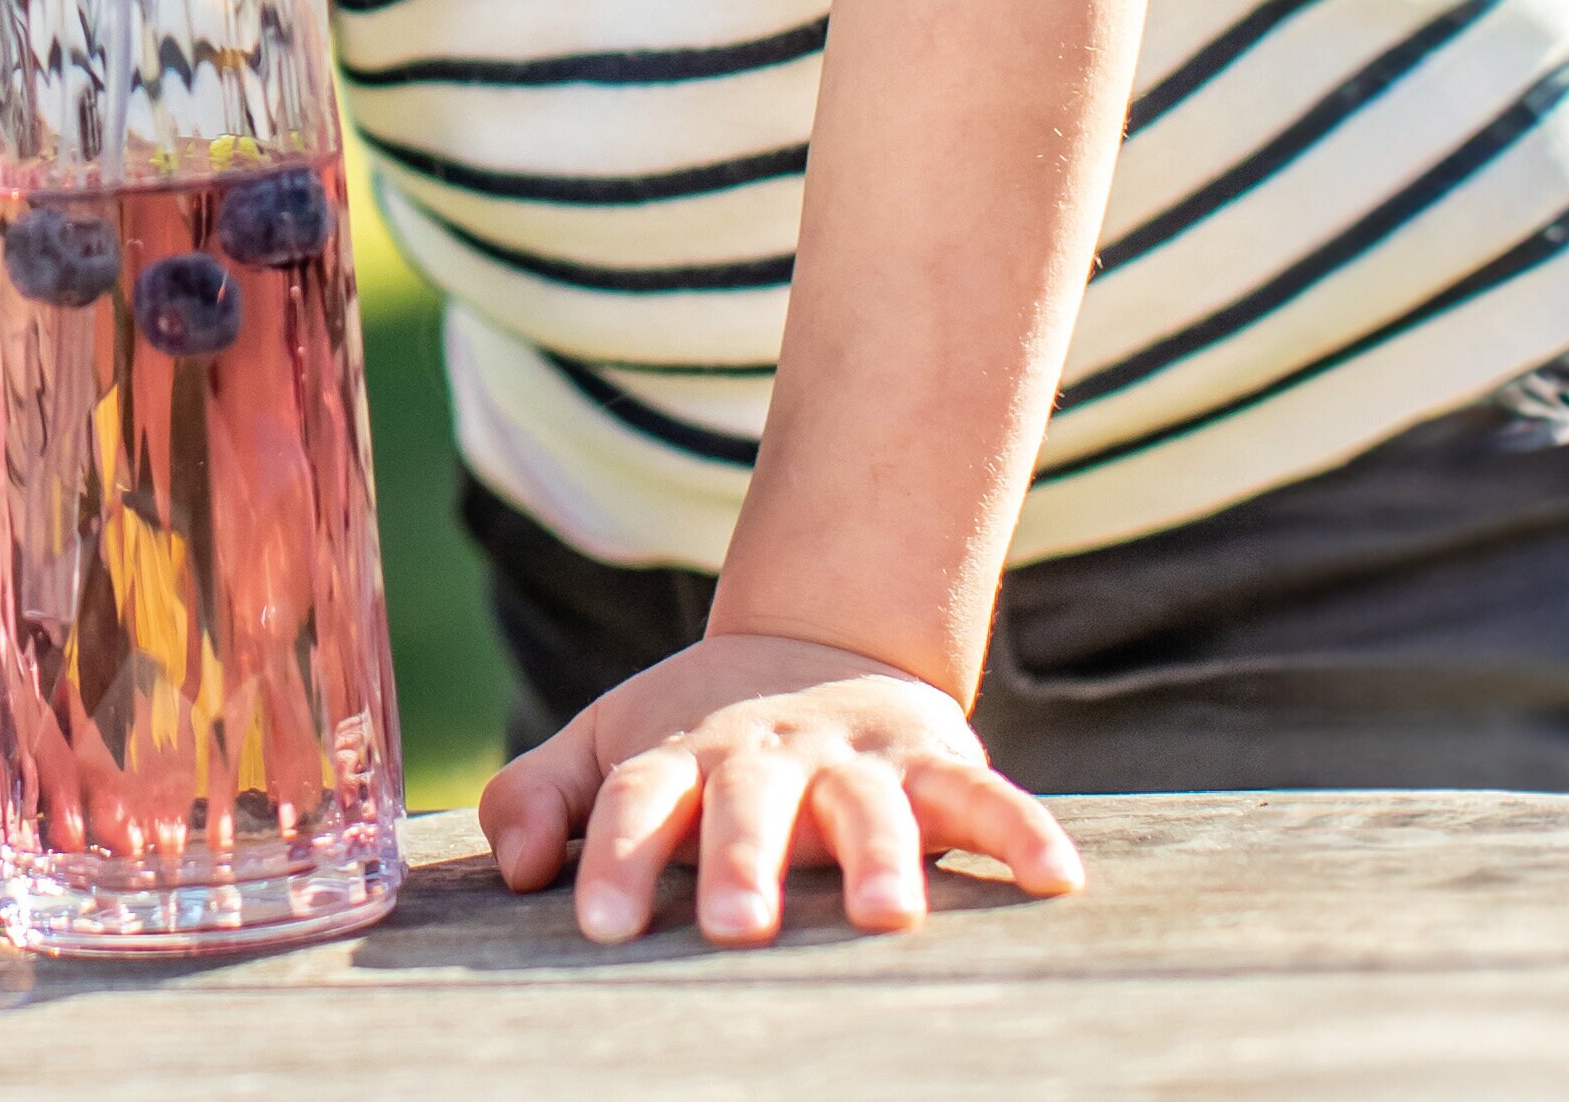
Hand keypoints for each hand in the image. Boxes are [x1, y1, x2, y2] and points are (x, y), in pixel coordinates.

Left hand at [476, 633, 1081, 946]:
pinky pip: (986, 797)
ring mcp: (854, 759)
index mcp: (678, 756)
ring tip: (885, 916)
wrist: (815, 644)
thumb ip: (541, 797)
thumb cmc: (695, 737)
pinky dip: (1023, 830)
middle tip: (733, 924)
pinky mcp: (934, 763)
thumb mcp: (606, 744)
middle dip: (741, 860)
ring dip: (881, 856)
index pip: (633, 800)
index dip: (610, 854)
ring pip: (868, 806)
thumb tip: (513, 868)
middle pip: (748, 804)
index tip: (596, 920)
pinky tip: (1055, 876)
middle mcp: (765, 756)